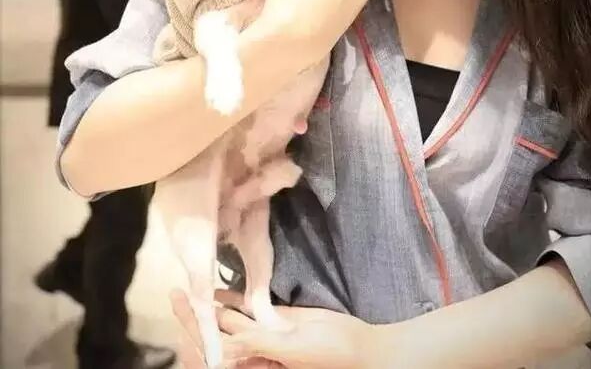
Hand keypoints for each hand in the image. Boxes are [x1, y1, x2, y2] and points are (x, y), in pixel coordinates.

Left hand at [171, 287, 371, 368]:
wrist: (357, 345)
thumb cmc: (326, 354)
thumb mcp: (290, 349)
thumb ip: (257, 342)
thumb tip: (223, 339)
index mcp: (253, 367)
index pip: (214, 354)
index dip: (194, 335)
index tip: (180, 311)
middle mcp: (252, 354)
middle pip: (215, 337)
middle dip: (193, 319)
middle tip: (176, 293)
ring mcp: (262, 337)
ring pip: (228, 322)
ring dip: (208, 307)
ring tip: (187, 287)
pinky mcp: (274, 322)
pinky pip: (247, 312)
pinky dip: (231, 301)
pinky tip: (217, 289)